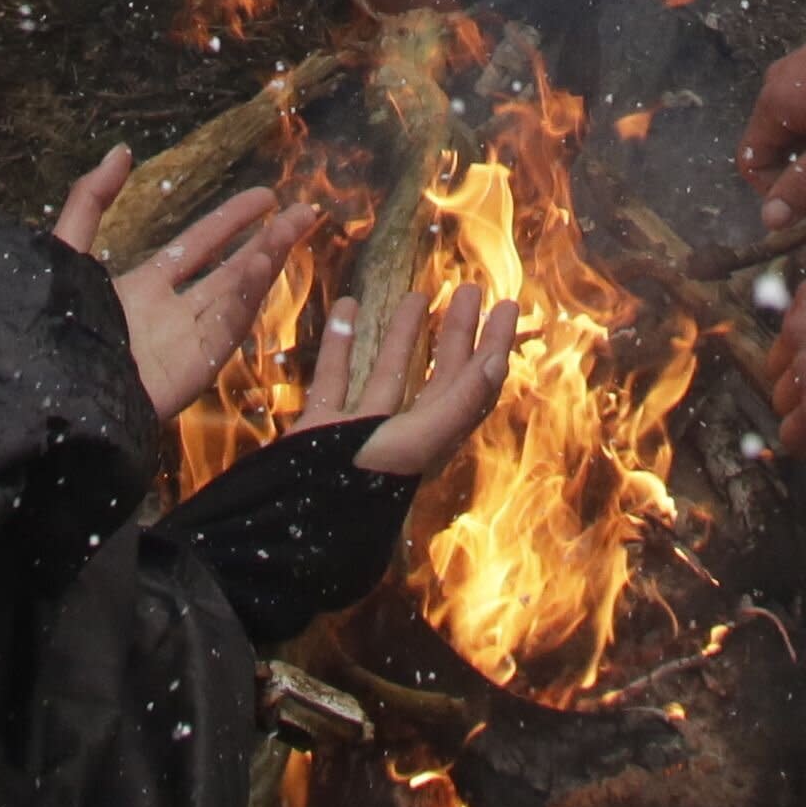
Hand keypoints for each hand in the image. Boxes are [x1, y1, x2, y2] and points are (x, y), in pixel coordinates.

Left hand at [59, 150, 310, 421]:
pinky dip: (246, 297)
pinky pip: (225, 328)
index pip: (196, 249)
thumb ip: (89, 202)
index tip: (265, 198)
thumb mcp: (64, 253)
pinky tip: (265, 266)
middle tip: (304, 213)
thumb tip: (122, 151)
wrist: (50, 396)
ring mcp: (183, 343)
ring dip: (266, 260)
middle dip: (267, 241)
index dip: (230, 221)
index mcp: (140, 291)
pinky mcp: (192, 370)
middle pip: (229, 270)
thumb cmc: (53, 331)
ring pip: (235, 294)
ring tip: (295, 227)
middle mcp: (168, 315)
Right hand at [305, 271, 524, 483]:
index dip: (493, 347)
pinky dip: (341, 341)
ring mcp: (360, 428)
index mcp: (434, 440)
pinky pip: (335, 374)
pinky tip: (347, 307)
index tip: (505, 306)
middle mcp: (403, 434)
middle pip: (439, 375)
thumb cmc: (366, 479)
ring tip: (415, 295)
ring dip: (403, 334)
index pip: (474, 387)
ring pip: (389, 371)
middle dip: (455, 332)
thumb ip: (458, 402)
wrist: (300, 516)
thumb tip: (496, 361)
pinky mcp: (322, 424)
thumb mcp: (420, 440)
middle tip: (468, 289)